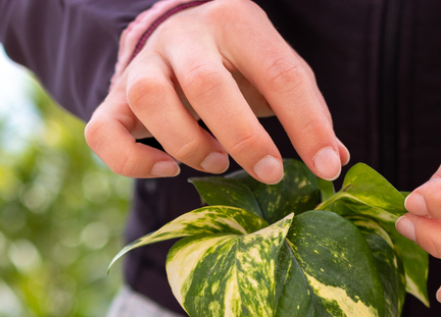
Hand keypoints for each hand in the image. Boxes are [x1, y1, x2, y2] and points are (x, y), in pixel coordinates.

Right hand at [85, 0, 347, 181]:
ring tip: (215, 161)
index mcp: (235, 20)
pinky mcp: (111, 99)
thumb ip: (305, 110)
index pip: (278, 71)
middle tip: (269, 173)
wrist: (171, 35)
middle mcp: (182, 36)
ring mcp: (140, 66)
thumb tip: (336, 162)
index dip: (307, 124)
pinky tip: (168, 167)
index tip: (326, 168)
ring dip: (187, 142)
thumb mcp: (272, 71)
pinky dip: (134, 160)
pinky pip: (104, 132)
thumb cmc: (234, 63)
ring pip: (149, 100)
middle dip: (243, 137)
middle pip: (206, 84)